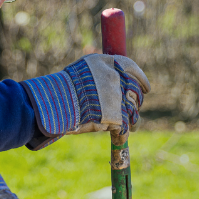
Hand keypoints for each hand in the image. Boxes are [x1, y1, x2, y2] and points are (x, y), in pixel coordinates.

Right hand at [21, 54, 150, 148]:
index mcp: (106, 63)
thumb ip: (98, 74)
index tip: (146, 88)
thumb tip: (111, 84)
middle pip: (134, 91)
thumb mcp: (80, 71)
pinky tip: (120, 136)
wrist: (53, 104)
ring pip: (132, 110)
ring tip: (132, 126)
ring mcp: (117, 96)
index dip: (141, 78)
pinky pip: (125, 127)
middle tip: (134, 110)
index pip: (131, 67)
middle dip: (136, 102)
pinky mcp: (116, 115)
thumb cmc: (61, 90)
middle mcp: (115, 77)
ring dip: (132, 119)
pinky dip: (123, 133)